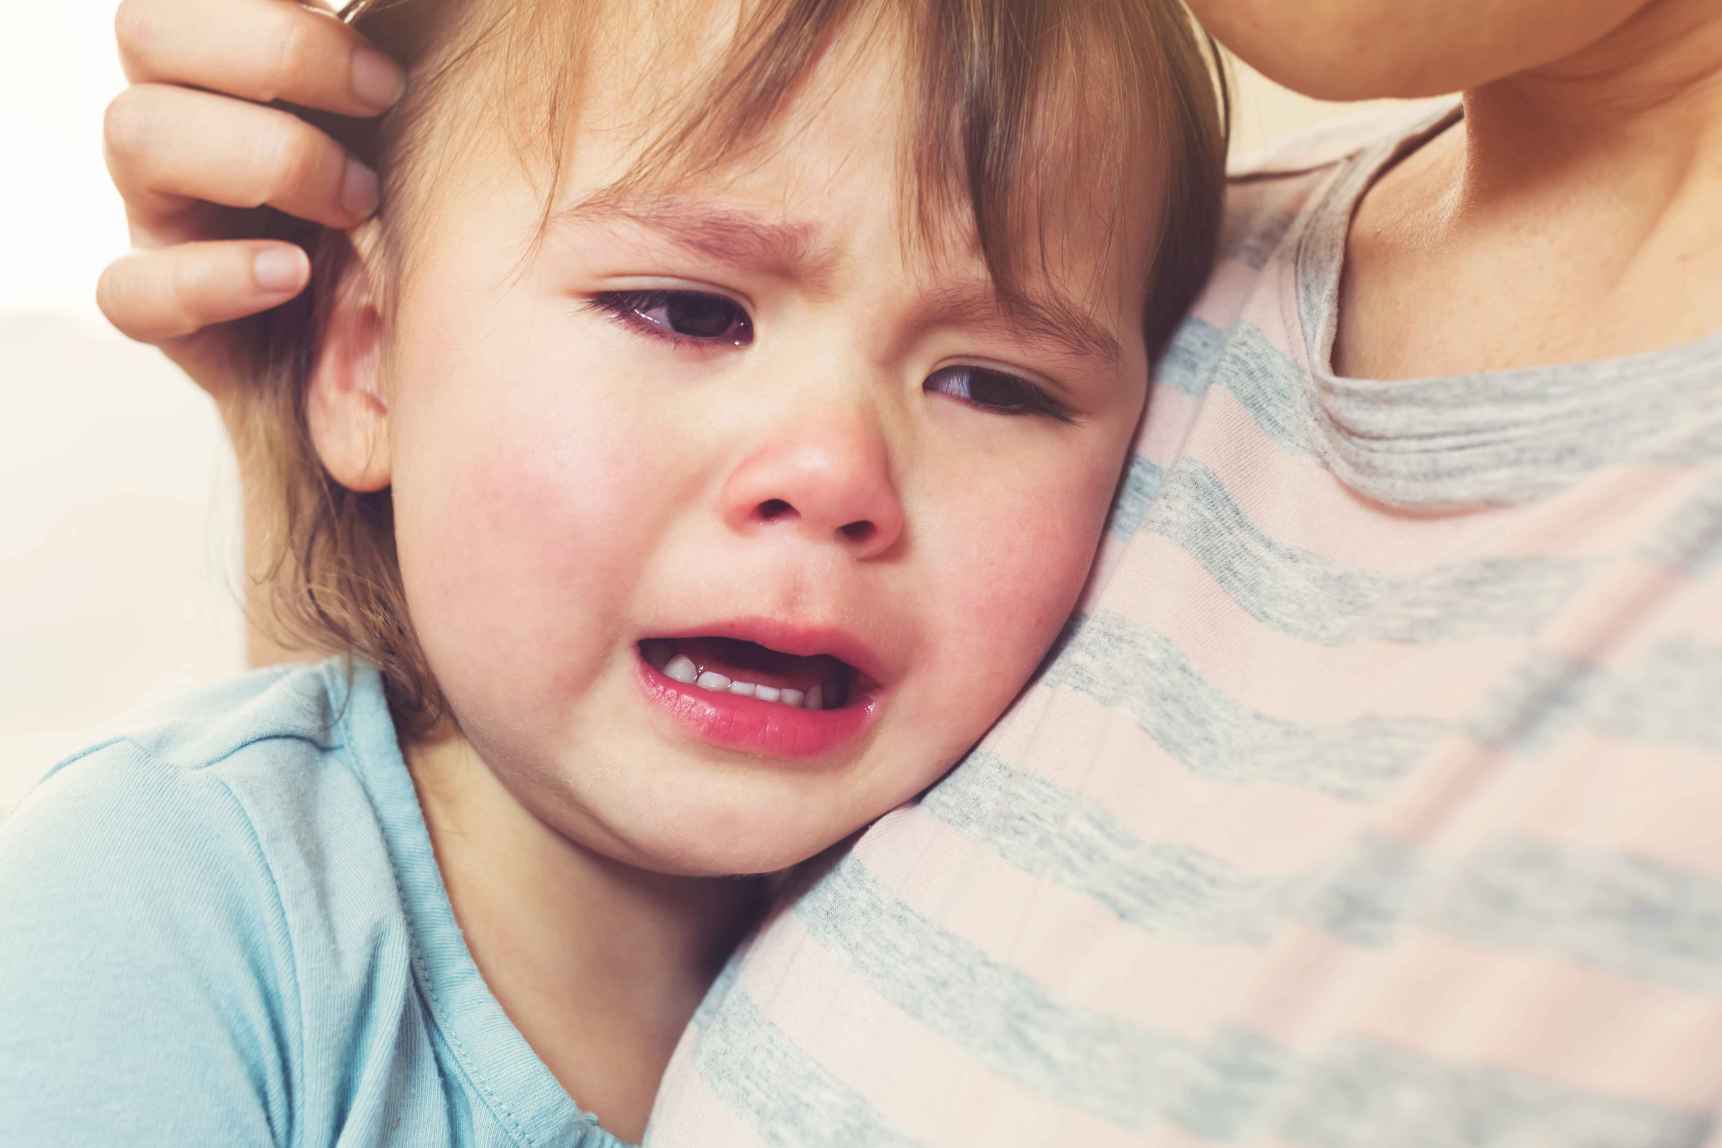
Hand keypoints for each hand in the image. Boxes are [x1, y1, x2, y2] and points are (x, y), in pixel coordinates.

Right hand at [97, 0, 402, 397]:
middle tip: (386, 93)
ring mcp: (170, 219)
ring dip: (266, 157)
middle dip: (280, 49)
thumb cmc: (430, 222)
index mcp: (242, 60)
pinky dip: (214, 277)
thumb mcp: (425, 129)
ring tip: (361, 203)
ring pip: (135, 135)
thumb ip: (396, 69)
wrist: (423, 364)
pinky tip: (291, 275)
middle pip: (149, 29)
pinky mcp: (170, 318)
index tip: (372, 14)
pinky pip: (132, 291)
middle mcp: (190, 125)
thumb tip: (428, 18)